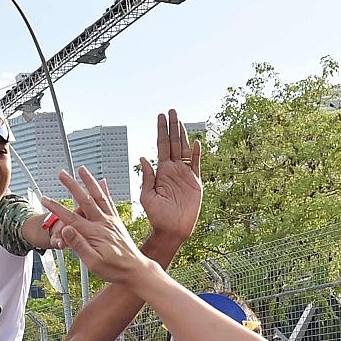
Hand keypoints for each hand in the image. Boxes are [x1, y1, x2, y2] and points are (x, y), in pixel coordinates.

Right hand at [40, 168, 151, 285]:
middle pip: (84, 200)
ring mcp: (111, 220)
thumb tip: (66, 230)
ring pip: (98, 195)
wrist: (136, 270)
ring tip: (82, 170)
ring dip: (89, 181)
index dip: (56, 208)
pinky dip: (105, 190)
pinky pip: (110, 202)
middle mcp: (103, 223)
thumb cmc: (115, 270)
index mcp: (94, 234)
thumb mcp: (93, 263)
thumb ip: (79, 245)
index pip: (70, 218)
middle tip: (62, 174)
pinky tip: (102, 182)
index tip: (45, 199)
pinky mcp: (117, 221)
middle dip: (71, 185)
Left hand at [138, 109, 202, 244]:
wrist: (172, 230)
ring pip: (185, 149)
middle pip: (173, 143)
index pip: (161, 146)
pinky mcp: (195, 182)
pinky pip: (197, 164)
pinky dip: (197, 153)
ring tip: (180, 119)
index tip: (160, 116)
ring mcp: (185, 174)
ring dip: (183, 134)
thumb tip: (143, 158)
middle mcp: (173, 170)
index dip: (161, 131)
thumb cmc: (157, 216)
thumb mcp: (147, 197)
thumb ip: (147, 178)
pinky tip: (196, 141)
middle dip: (172, 127)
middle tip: (171, 110)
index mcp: (161, 171)